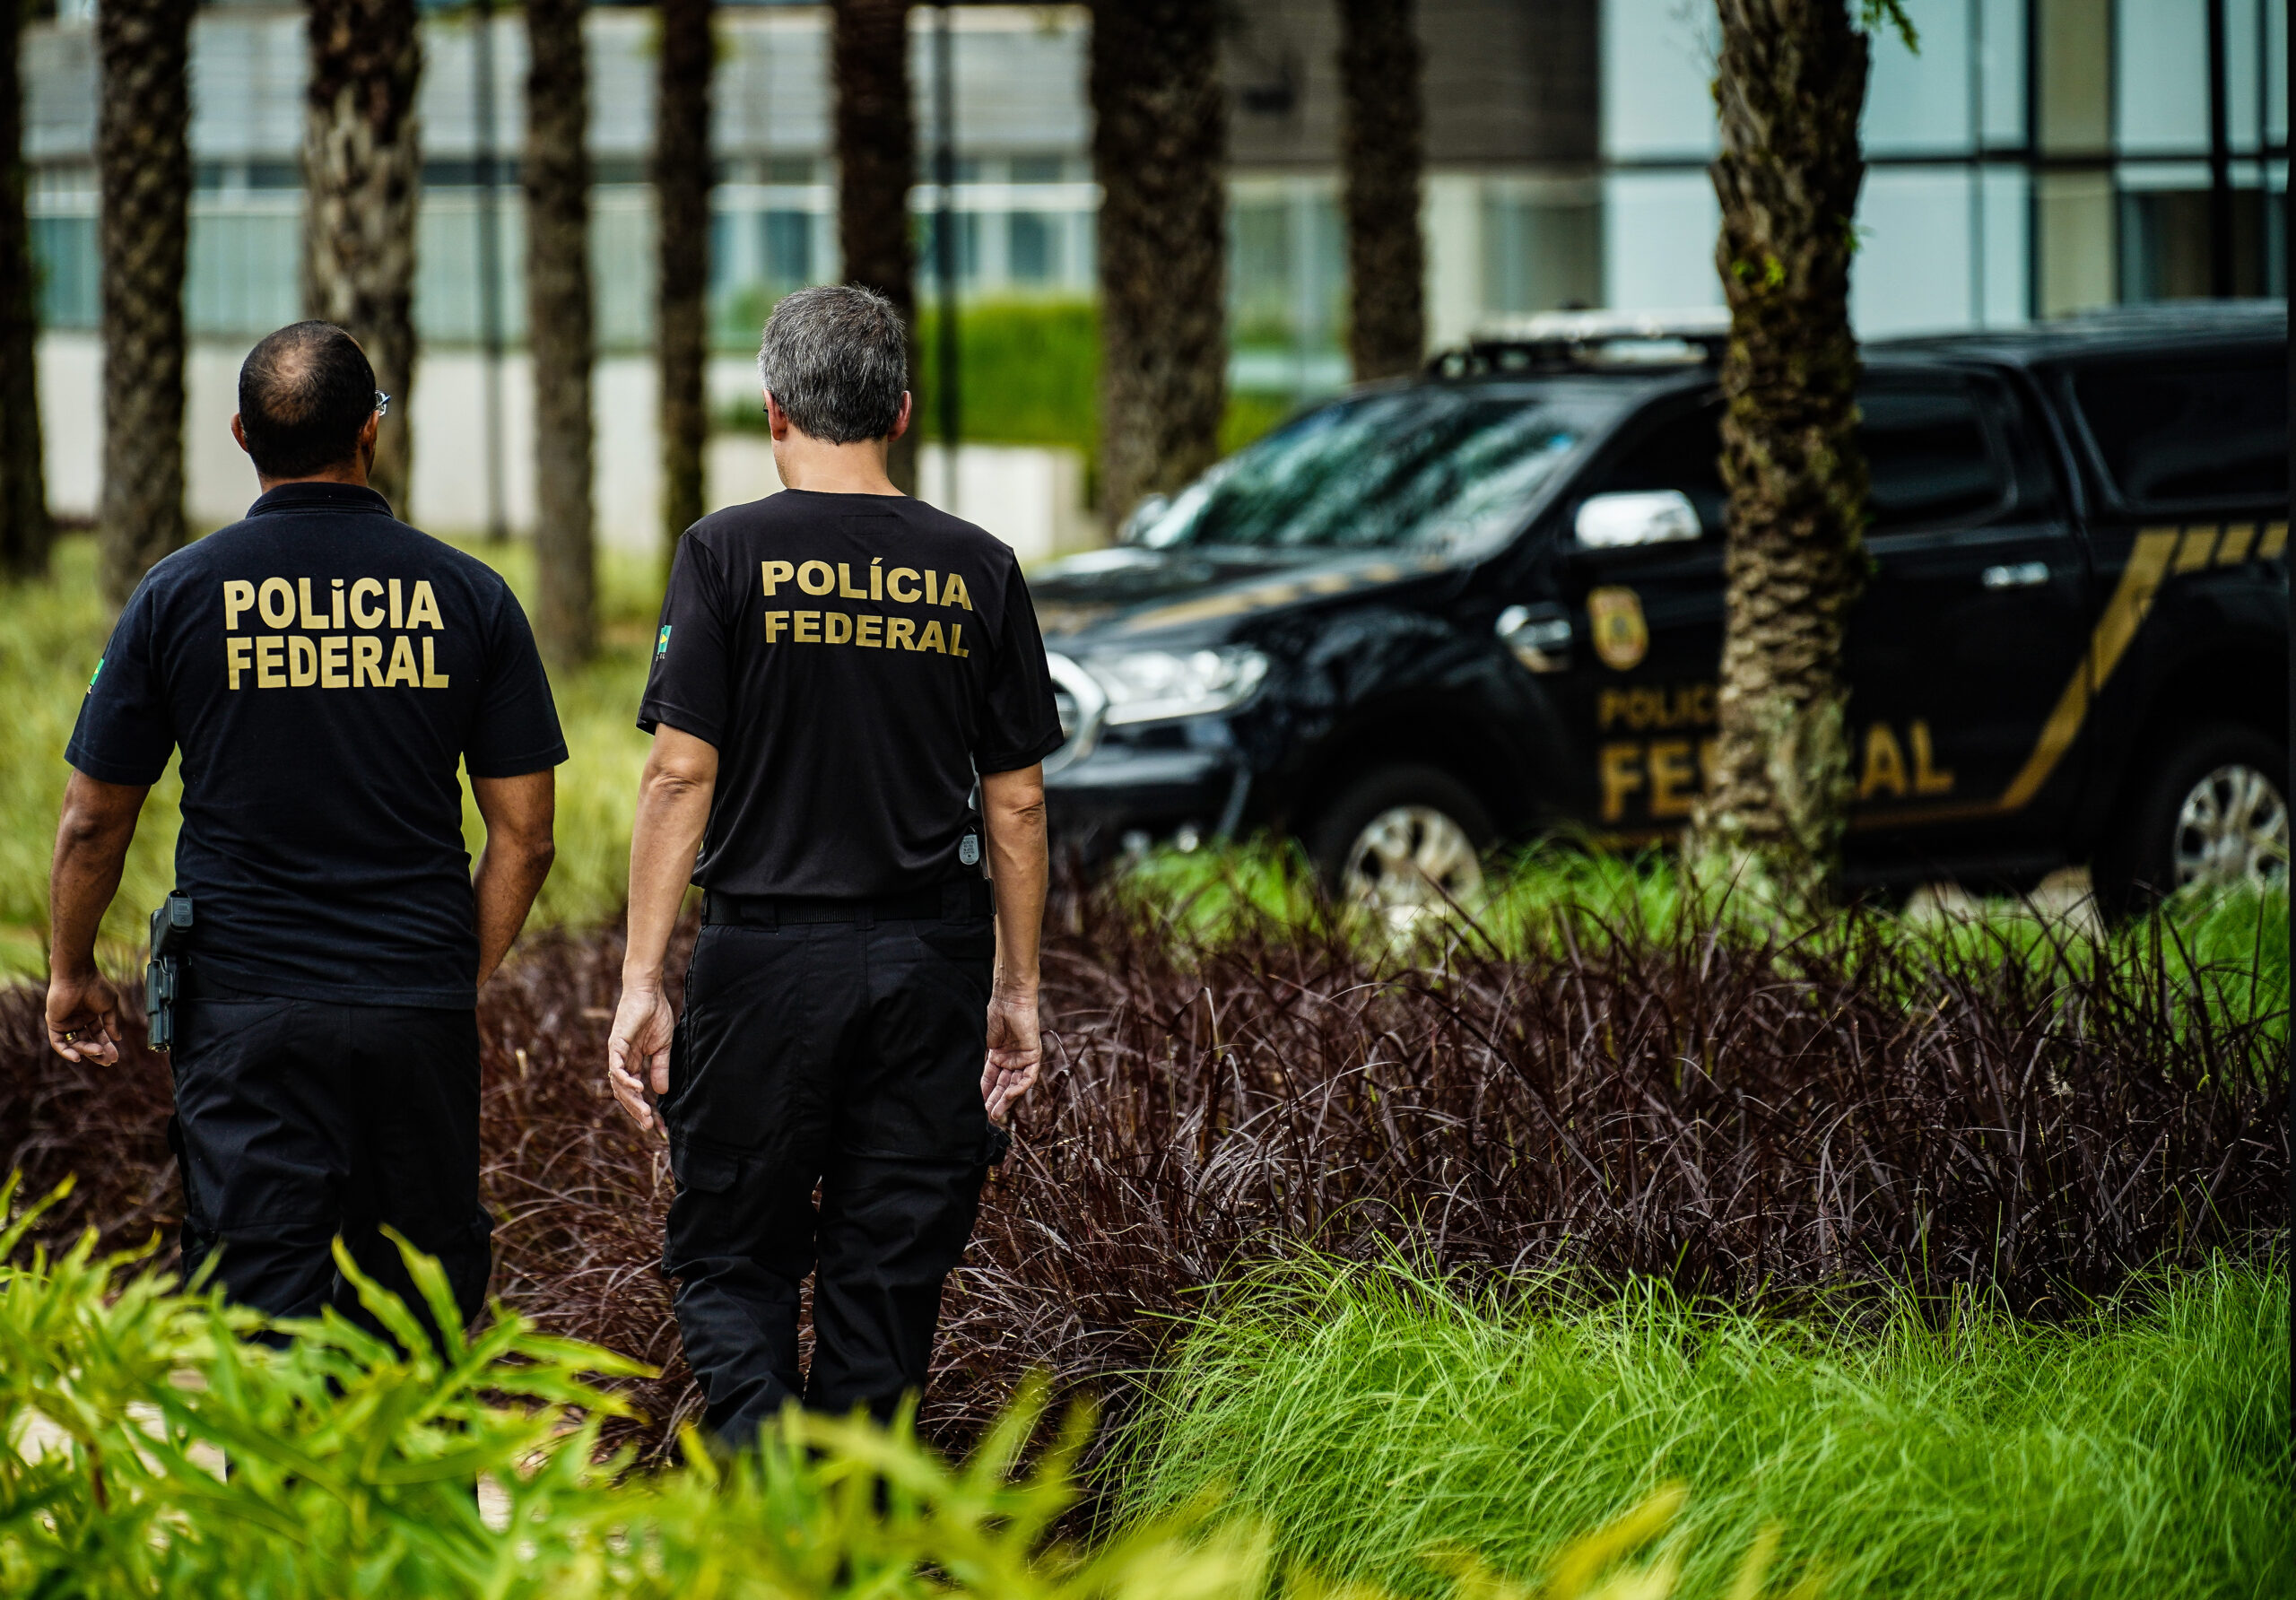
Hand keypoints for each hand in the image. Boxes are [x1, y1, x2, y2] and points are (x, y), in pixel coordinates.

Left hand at [47, 968, 122, 1065]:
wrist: (78, 976)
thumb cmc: (96, 986)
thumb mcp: (109, 1006)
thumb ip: (111, 1023)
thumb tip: (117, 1038)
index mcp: (91, 1015)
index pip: (99, 1035)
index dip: (107, 1046)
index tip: (116, 1056)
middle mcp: (78, 1020)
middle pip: (87, 1042)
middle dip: (98, 1052)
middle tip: (109, 1062)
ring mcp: (66, 1022)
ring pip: (75, 1043)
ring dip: (86, 1051)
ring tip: (99, 1052)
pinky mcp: (54, 1023)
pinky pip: (58, 1042)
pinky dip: (66, 1052)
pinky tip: (77, 1058)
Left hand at [606, 979, 674, 1137]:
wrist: (649, 992)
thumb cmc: (656, 1015)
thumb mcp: (663, 1048)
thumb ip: (660, 1069)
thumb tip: (660, 1093)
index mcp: (631, 1063)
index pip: (634, 1092)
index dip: (643, 1108)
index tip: (655, 1125)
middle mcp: (620, 1061)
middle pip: (624, 1093)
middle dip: (636, 1110)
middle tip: (649, 1125)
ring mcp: (616, 1053)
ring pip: (618, 1084)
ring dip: (632, 1100)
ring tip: (646, 1112)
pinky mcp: (616, 1043)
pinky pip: (617, 1066)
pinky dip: (625, 1079)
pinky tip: (639, 1088)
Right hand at [981, 990, 1040, 1124]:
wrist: (1007, 998)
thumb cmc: (991, 1014)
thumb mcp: (981, 1043)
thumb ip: (976, 1061)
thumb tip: (962, 1081)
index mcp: (996, 1055)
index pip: (989, 1079)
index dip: (983, 1093)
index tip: (975, 1108)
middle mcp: (1010, 1058)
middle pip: (1002, 1085)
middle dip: (994, 1101)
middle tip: (986, 1117)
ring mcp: (1022, 1057)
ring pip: (1015, 1084)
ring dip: (1006, 1099)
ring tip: (995, 1113)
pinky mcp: (1033, 1055)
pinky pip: (1029, 1076)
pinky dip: (1019, 1087)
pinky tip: (1008, 1096)